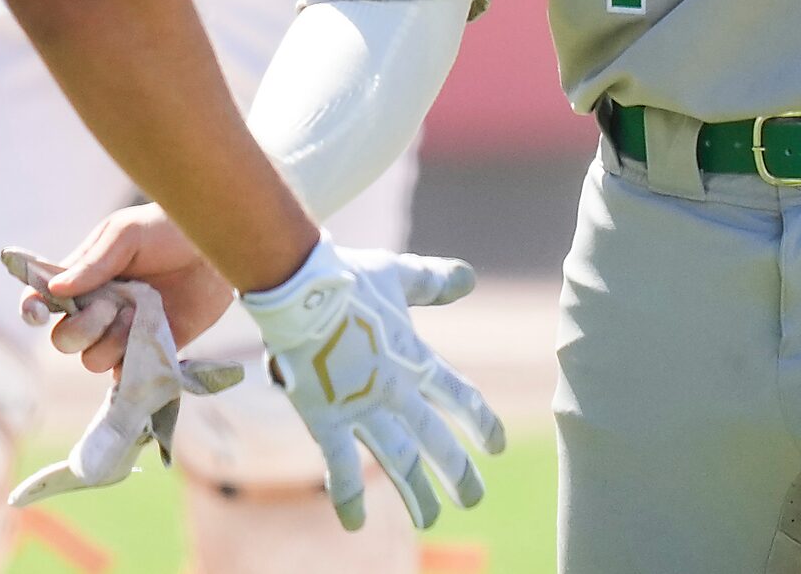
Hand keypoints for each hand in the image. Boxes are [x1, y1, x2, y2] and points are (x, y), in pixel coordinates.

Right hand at [0, 248, 242, 504]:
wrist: (215, 249)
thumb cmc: (167, 230)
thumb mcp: (126, 234)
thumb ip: (93, 263)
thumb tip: (55, 289)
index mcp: (84, 276)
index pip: (43, 299)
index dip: (33, 309)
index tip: (39, 313)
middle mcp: (98, 307)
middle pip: (64, 340)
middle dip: (81, 328)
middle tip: (111, 306)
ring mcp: (123, 332)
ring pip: (92, 360)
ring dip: (111, 342)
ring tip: (139, 316)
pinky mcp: (150, 351)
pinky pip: (124, 374)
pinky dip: (130, 362)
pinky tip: (148, 336)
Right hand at [242, 237, 504, 532]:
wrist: (303, 291)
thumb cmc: (348, 277)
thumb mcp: (396, 275)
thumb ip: (431, 281)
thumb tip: (469, 277)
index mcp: (414, 358)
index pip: (459, 397)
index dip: (481, 422)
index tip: (496, 446)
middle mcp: (396, 391)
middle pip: (435, 441)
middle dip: (457, 472)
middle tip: (474, 498)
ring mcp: (362, 410)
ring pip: (398, 460)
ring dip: (416, 493)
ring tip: (431, 520)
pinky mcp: (327, 420)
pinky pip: (339, 467)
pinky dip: (348, 497)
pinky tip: (355, 526)